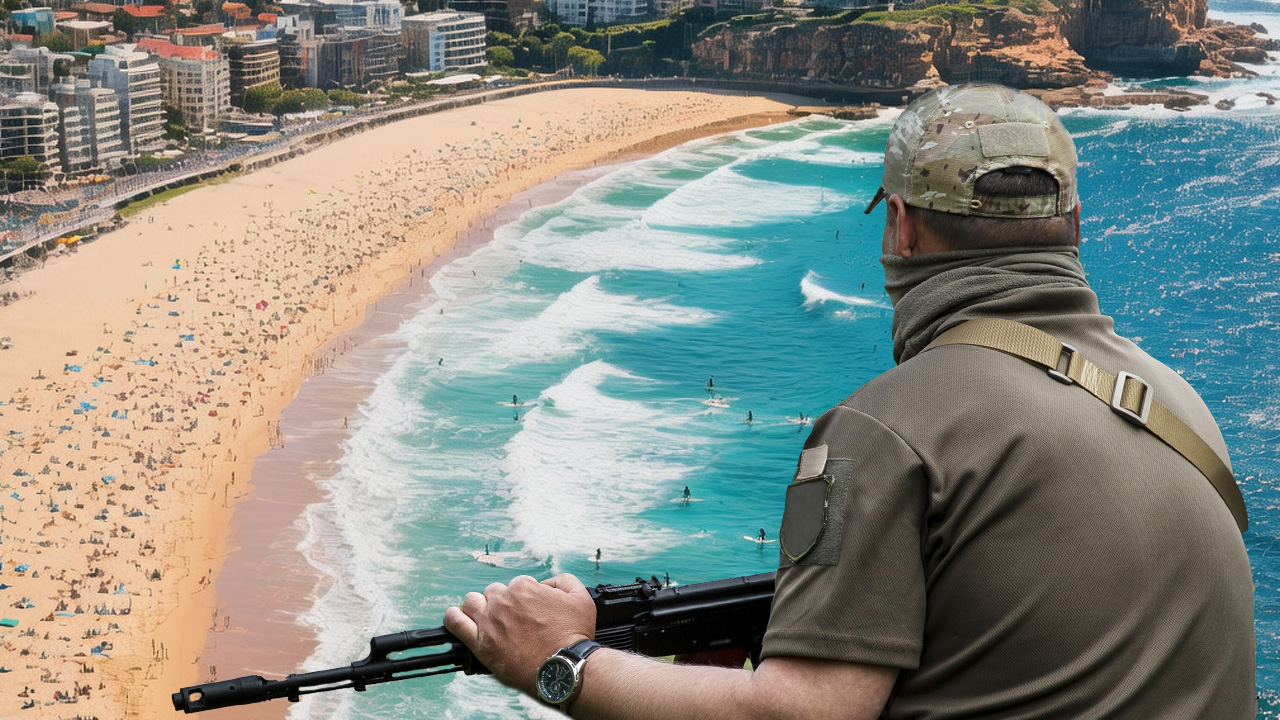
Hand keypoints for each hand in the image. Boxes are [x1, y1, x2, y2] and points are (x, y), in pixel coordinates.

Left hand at [444, 573, 595, 694]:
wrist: (564, 668)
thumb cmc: (573, 636)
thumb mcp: (580, 598)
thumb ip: (563, 580)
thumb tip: (547, 582)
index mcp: (524, 588)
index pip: (516, 585)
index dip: (524, 597)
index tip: (530, 611)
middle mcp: (503, 601)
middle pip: (493, 592)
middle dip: (502, 602)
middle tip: (514, 619)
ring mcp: (489, 621)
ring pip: (471, 602)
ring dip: (479, 607)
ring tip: (488, 619)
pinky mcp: (481, 643)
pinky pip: (455, 623)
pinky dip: (452, 618)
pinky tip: (455, 618)